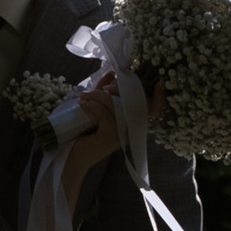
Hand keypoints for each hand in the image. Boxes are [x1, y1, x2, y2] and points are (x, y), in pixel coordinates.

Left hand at [60, 65, 156, 185]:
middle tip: (98, 89)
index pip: (153, 109)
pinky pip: (104, 113)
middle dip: (117, 88)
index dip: (159, 97)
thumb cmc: (83, 133)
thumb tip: (111, 73)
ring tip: (83, 97)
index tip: (158, 84)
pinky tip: (82, 105)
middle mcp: (132, 129)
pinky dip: (92, 105)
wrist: (71, 157)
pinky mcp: (110, 136)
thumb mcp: (96, 107)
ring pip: (116, 104)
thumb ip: (104, 91)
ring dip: (97, 96)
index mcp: (132, 122)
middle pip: (134, 100)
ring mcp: (123, 134)